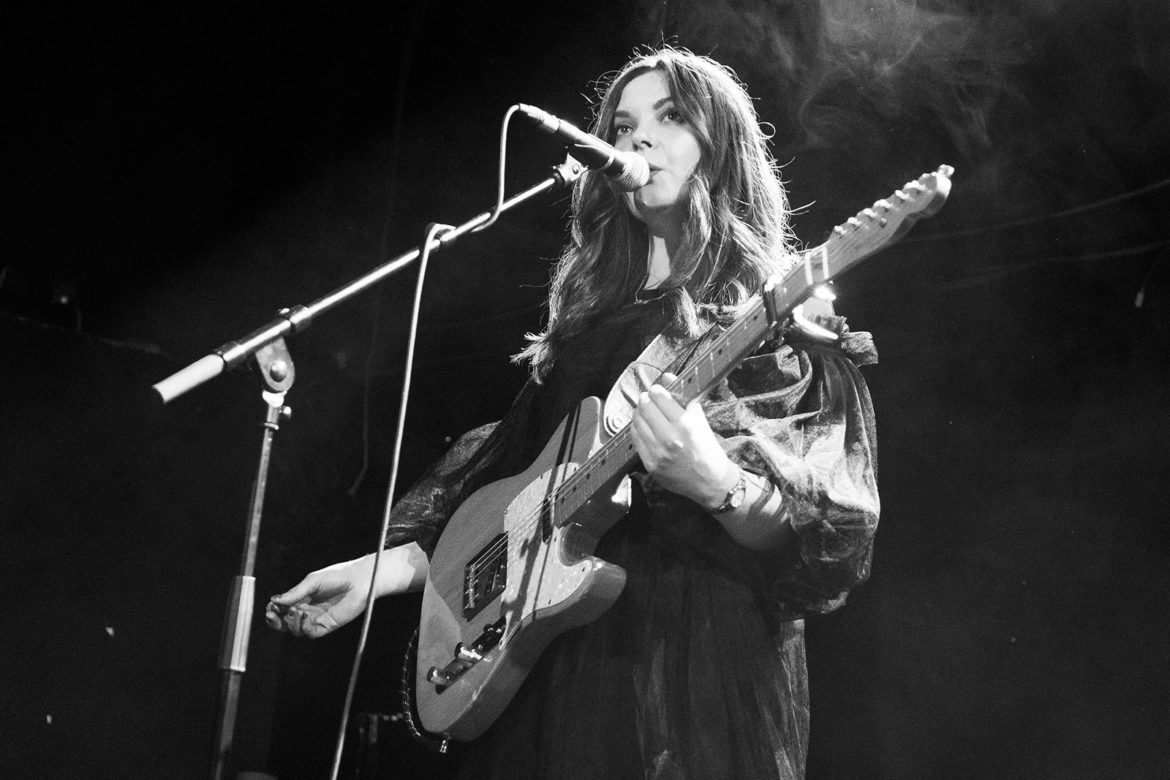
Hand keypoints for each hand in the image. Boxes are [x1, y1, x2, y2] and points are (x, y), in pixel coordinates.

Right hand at [265, 555, 376, 638]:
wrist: (359, 581)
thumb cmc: (337, 576)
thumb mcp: (313, 581)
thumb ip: (295, 592)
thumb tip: (274, 600)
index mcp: (301, 598)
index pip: (281, 609)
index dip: (273, 610)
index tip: (270, 607)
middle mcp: (306, 610)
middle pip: (284, 622)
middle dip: (275, 621)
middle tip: (272, 615)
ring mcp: (315, 619)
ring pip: (295, 629)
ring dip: (290, 622)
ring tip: (296, 610)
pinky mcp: (326, 626)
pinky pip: (310, 632)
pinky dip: (303, 627)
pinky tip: (305, 616)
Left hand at [630, 372, 735, 508]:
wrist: (709, 482)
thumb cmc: (706, 447)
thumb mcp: (699, 419)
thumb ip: (682, 397)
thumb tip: (666, 376)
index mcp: (685, 424)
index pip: (660, 397)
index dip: (656, 390)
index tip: (656, 390)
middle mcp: (670, 438)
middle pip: (645, 407)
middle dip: (645, 399)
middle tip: (648, 399)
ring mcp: (658, 452)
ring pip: (636, 422)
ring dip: (639, 413)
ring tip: (646, 412)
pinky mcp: (650, 464)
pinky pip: (635, 439)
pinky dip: (637, 430)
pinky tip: (645, 428)